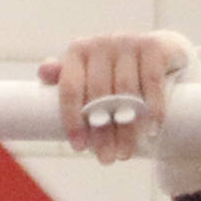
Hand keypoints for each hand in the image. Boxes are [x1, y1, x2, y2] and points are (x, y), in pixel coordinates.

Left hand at [38, 31, 192, 163]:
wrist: (158, 59)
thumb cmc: (113, 79)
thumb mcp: (87, 82)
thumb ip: (65, 82)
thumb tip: (43, 71)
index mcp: (77, 52)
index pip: (70, 88)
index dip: (73, 120)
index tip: (79, 148)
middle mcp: (101, 43)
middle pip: (99, 96)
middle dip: (102, 133)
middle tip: (106, 160)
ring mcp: (128, 41)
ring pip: (126, 93)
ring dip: (126, 128)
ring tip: (125, 154)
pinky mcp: (154, 45)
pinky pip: (151, 82)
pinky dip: (153, 109)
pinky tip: (152, 130)